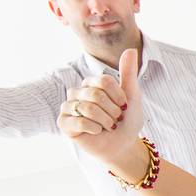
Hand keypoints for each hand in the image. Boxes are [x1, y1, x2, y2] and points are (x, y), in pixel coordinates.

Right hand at [60, 47, 146, 173]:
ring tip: (108, 126)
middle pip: (96, 94)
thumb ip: (128, 73)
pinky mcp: (64, 123)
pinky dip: (94, 128)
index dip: (118, 96)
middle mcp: (77, 92)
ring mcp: (68, 107)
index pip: (104, 81)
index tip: (123, 105)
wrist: (123, 145)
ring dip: (105, 121)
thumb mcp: (132, 95)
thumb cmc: (126, 120)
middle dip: (113, 111)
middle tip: (115, 119)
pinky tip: (97, 132)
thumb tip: (130, 50)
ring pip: (88, 108)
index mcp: (91, 83)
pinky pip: (78, 121)